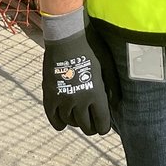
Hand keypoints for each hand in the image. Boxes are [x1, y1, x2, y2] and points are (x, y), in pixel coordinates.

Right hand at [41, 10, 113, 134]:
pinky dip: (58, 123)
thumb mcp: (108, 66)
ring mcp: (62, 99)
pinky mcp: (49, 95)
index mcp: (96, 94)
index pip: (101, 122)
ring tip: (80, 120)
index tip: (104, 127)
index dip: (103, 127)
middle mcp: (79, 101)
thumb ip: (113, 87)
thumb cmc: (92, 48)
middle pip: (85, 126)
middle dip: (91, 128)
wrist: (67, 37)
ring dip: (76, 123)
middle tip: (93, 126)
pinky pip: (52, 117)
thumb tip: (116, 105)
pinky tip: (63, 124)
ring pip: (70, 122)